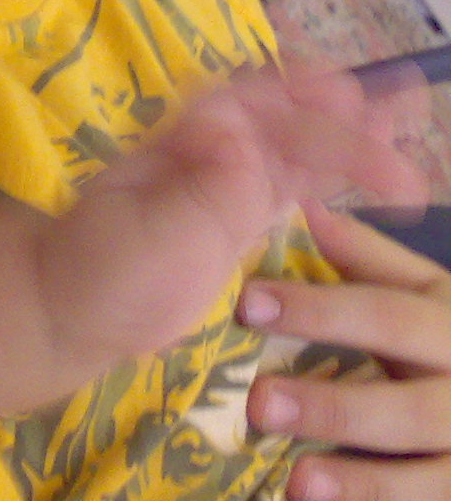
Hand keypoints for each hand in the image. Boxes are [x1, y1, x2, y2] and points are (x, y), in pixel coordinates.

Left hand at [42, 67, 424, 368]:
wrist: (72, 308)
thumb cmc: (101, 266)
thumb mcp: (151, 228)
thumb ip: (205, 191)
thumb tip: (243, 140)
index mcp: (182, 138)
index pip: (248, 98)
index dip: (297, 86)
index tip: (345, 86)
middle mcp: (209, 150)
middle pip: (283, 116)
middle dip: (339, 108)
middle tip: (400, 102)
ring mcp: (226, 181)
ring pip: (297, 146)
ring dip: (347, 134)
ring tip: (402, 119)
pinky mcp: (238, 216)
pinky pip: (293, 185)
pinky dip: (331, 174)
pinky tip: (369, 169)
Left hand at [243, 201, 450, 499]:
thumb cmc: (445, 341)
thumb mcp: (425, 294)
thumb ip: (370, 257)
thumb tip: (306, 206)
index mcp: (449, 325)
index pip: (386, 314)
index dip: (319, 311)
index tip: (248, 304)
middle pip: (408, 406)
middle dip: (335, 406)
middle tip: (258, 403)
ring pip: (427, 474)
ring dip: (362, 480)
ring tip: (298, 481)